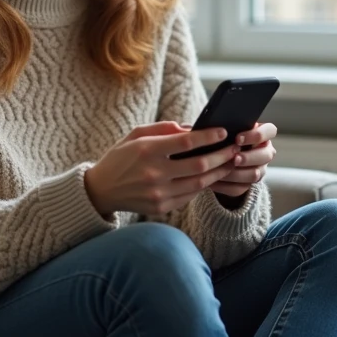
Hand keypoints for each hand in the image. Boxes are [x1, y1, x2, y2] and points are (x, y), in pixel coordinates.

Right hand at [84, 121, 240, 216]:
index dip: (209, 136)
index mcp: (147, 151)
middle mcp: (154, 174)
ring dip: (218, 172)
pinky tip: (212, 176)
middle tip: (235, 147)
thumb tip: (193, 128)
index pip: (187, 142)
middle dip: (222, 155)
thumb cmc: (121, 157)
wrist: (101, 190)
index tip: (223, 131)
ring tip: (230, 162)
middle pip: (199, 165)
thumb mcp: (136, 135)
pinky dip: (204, 185)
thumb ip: (164, 128)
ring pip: (199, 183)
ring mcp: (158, 194)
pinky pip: (190, 196)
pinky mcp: (161, 208)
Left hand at [211, 122, 277, 198]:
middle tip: (234, 158)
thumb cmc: (227, 137)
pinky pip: (240, 188)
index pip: (270, 131)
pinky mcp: (249, 185)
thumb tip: (218, 129)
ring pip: (254, 175)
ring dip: (237, 173)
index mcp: (264, 135)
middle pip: (265, 156)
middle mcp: (266, 153)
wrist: (222, 157)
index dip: (256, 135)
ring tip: (220, 170)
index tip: (238, 138)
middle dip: (248, 158)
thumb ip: (231, 128)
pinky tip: (213, 181)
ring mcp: (260, 170)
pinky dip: (226, 186)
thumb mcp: (231, 130)